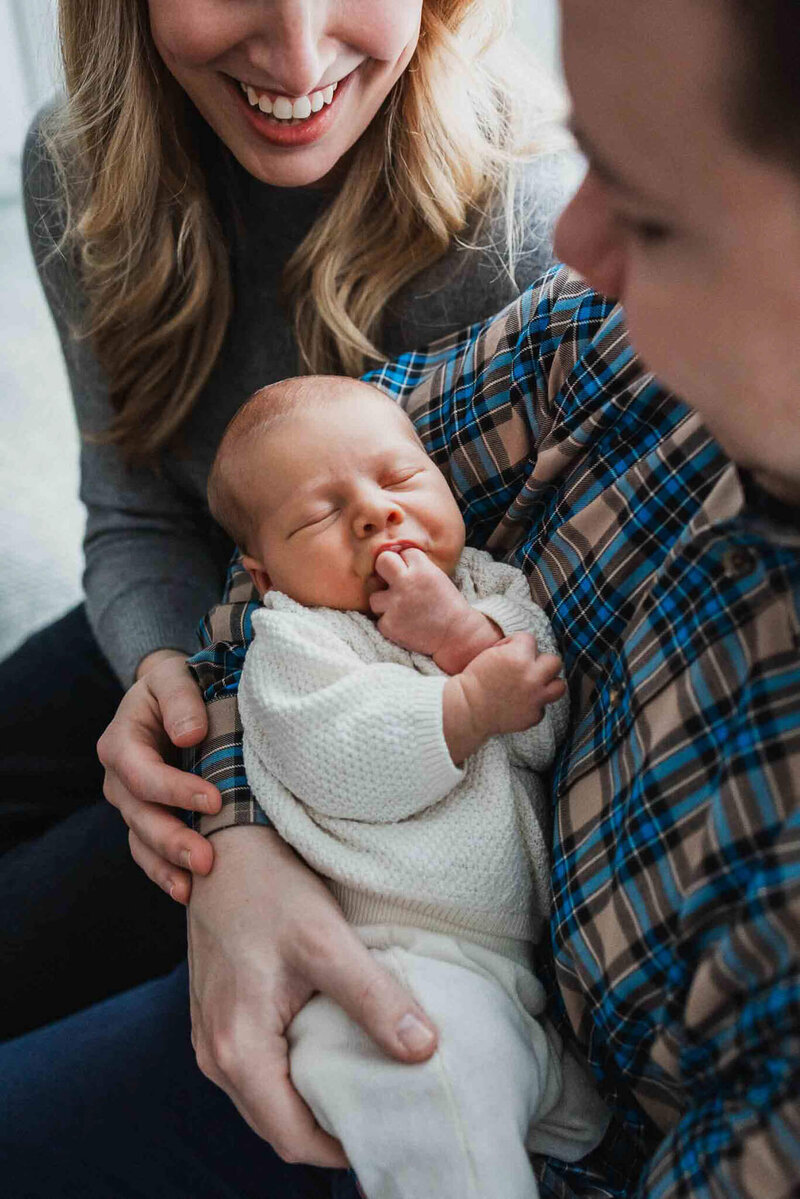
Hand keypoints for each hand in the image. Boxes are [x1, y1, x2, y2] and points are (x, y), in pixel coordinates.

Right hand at [97, 649, 220, 903]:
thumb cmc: (175, 684)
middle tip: (206, 859)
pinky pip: (150, 853)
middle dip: (172, 840)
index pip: (142, 774)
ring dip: (168, 866)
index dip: (175, 790)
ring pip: (142, 842)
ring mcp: (131, 805)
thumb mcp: (173, 677)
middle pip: (140, 817)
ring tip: (195, 885)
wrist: (170, 697)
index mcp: (121, 743)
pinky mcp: (148, 820)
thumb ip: (180, 700)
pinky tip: (188, 892)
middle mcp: (118, 779)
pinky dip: (165, 874)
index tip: (214, 800)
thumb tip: (190, 733)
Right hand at [189, 827, 437, 1166]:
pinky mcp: (219, 1016)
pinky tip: (335, 1051)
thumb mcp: (326, 941)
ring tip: (368, 1086)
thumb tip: (423, 1050)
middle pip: (277, 1125)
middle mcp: (214, 1053)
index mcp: (236, 1048)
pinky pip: (259, 1069)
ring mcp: (211, 1036)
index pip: (291, 1137)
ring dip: (312, 1102)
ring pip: (267, 1099)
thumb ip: (374, 999)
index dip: (342, 1150)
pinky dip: (295, 1074)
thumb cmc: (268, 887)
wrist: (225, 844)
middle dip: (330, 1130)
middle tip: (388, 1115)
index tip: (391, 1137)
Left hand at [368, 548, 469, 654]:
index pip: (404, 553)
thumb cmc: (448, 607)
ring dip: (385, 603)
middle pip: (382, 561)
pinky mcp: (389, 625)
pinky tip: (405, 625)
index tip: (415, 575)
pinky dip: (390, 624)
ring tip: (401, 610)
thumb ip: (417, 568)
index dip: (409, 564)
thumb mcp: (438, 578)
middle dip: (385, 570)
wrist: (457, 636)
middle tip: (392, 582)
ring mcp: (396, 604)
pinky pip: (380, 620)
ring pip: (374, 597)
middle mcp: (406, 583)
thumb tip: (395, 561)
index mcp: (422, 569)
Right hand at [443, 633, 564, 762]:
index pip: (530, 640)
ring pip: (559, 686)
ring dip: (548, 684)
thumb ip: (513, 649)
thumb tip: (528, 650)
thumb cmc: (474, 679)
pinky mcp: (534, 716)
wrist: (466, 709)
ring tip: (535, 685)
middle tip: (528, 668)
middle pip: (554, 662)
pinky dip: (533, 705)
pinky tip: (520, 703)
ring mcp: (535, 698)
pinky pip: (543, 707)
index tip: (508, 653)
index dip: (517, 644)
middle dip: (541, 663)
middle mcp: (532, 677)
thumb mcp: (490, 653)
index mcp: (519, 657)